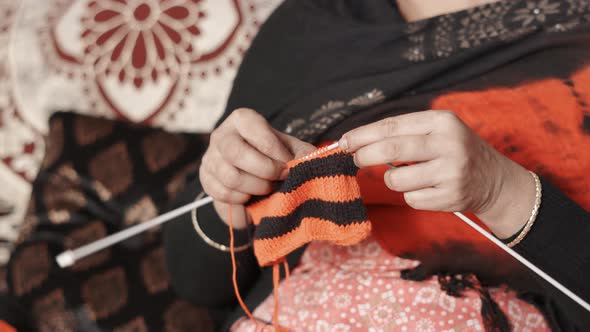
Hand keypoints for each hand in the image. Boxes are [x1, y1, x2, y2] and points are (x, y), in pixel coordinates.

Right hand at [200, 108, 314, 227]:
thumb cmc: (278, 160)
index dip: (272, 148)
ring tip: (268, 187)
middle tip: (280, 178)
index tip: (287, 163)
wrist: (259, 180)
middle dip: (264, 170)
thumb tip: (318, 158)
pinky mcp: (206, 180)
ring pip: (230, 177)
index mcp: (242, 120)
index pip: (252, 126)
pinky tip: (252, 194)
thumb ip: (305, 154)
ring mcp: (210, 158)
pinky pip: (223, 194)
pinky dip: (243, 199)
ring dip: (256, 187)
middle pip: (235, 153)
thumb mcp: (294, 152)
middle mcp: (221, 135)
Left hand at [339, 110, 535, 237]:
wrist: (494, 180)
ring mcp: (451, 172)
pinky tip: (428, 188)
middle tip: (355, 160)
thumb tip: (356, 142)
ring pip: (396, 179)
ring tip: (409, 176)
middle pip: (391, 150)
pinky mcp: (450, 196)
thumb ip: (403, 133)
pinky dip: (411, 195)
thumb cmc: (454, 152)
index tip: (344, 141)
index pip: (392, 126)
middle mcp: (449, 144)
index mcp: (442, 121)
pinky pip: (411, 198)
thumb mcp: (437, 131)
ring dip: (393, 180)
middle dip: (365, 156)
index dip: (363, 135)